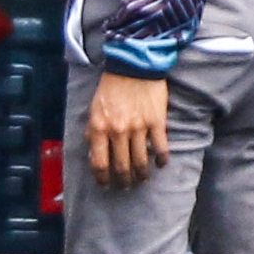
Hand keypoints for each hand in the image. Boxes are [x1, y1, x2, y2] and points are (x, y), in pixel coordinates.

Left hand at [87, 72, 168, 190]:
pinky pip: (161, 148)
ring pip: (141, 161)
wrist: (133, 67)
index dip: (102, 178)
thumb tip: (93, 153)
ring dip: (141, 175)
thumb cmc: (110, 88)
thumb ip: (92, 131)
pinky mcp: (157, 123)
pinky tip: (161, 165)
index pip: (99, 162)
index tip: (105, 185)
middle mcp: (118, 131)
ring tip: (142, 180)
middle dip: (123, 181)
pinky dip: (161, 160)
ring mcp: (139, 128)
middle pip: (121, 166)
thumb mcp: (93, 109)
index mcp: (99, 128)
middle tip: (125, 187)